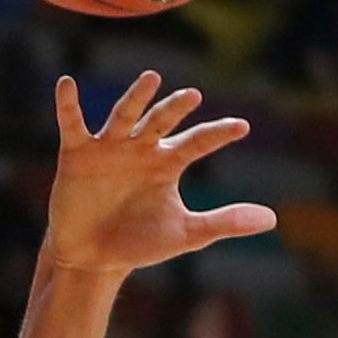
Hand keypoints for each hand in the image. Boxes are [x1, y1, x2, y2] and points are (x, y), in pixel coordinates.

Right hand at [45, 72, 275, 275]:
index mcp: (168, 162)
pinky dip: (68, 105)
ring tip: (152, 79)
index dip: (219, 134)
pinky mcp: (78, 153)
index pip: (199, 142)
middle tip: (193, 97)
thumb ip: (225, 222)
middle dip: (175, 109)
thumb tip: (271, 219)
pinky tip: (66, 84)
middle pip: (162, 121)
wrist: (93, 258)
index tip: (243, 127)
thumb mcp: (186, 234)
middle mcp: (141, 147)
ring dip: (137, 97)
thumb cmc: (139, 243)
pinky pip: (73, 124)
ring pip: (125, 115)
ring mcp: (110, 147)